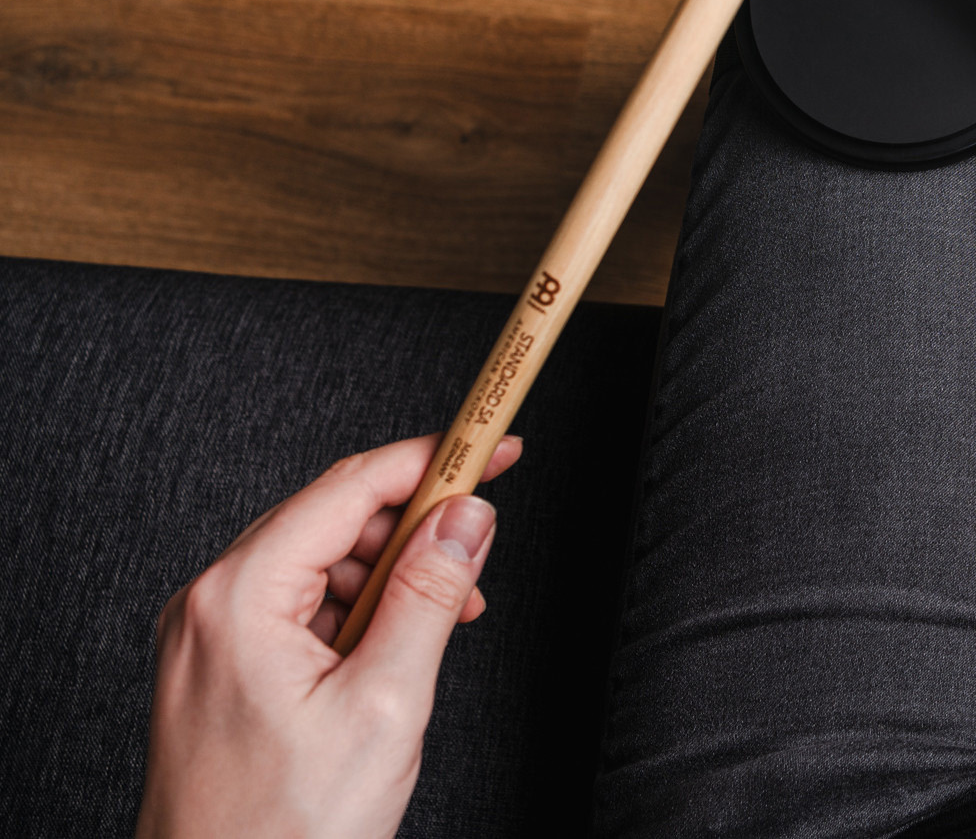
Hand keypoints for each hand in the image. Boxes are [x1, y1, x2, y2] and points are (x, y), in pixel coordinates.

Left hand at [136, 434, 521, 838]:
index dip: (434, 461)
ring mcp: (208, 635)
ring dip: (392, 576)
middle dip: (417, 529)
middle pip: (335, 517)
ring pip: (321, 562)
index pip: (350, 487)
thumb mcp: (385, 704)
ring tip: (445, 622)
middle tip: (480, 550)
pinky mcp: (220, 666)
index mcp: (240, 597)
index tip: (494, 449)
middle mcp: (210, 603)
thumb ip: (428, 596)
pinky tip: (396, 648)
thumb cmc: (284, 830)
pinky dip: (357, 612)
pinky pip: (298, 605)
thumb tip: (466, 517)